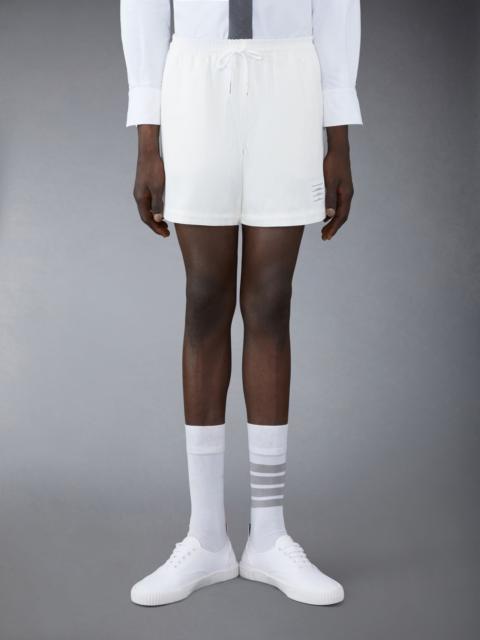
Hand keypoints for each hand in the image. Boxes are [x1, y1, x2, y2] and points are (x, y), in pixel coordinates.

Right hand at [133, 125, 168, 236]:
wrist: (149, 152)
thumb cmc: (154, 169)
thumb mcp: (158, 188)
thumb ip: (158, 204)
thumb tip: (158, 219)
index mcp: (140, 198)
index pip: (146, 218)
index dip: (155, 228)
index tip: (165, 234)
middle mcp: (139, 196)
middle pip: (146, 216)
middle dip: (156, 226)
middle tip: (166, 233)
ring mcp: (141, 191)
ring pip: (148, 210)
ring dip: (156, 218)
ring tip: (165, 225)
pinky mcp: (145, 186)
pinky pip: (149, 203)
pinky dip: (156, 210)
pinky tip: (162, 211)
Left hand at [322, 126, 353, 240]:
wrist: (338, 150)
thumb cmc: (333, 164)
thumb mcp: (329, 182)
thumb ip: (329, 198)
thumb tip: (329, 216)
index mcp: (346, 195)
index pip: (341, 216)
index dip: (334, 227)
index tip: (327, 236)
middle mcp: (347, 195)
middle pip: (342, 216)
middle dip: (334, 228)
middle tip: (325, 238)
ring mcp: (344, 191)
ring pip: (340, 211)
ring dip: (333, 221)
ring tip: (324, 230)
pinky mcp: (340, 187)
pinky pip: (337, 204)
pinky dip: (332, 213)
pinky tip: (325, 216)